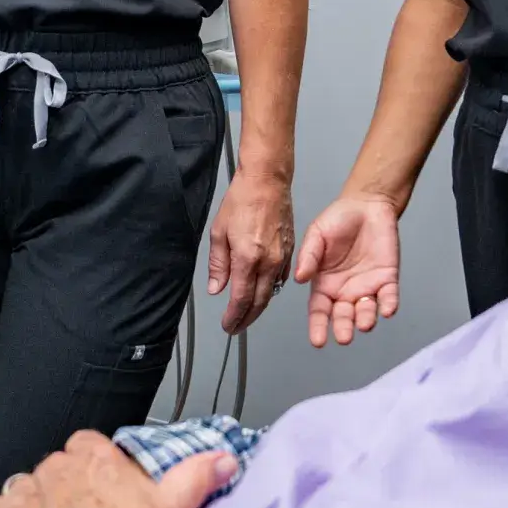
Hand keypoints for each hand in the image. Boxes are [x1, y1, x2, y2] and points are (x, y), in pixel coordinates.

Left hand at [0, 434, 234, 507]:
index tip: (102, 489)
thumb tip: (223, 460)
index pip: (89, 443)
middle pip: (57, 466)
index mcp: (97, 458)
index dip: (94, 467)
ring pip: (26, 487)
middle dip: (64, 488)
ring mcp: (27, 492)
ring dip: (34, 506)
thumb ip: (196, 477)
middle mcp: (59, 467)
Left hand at [208, 167, 293, 333]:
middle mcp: (268, 261)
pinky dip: (271, 289)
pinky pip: (281, 277)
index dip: (233, 317)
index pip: (241, 299)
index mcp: (248, 258)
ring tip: (247, 313)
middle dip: (246, 319)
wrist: (267, 180)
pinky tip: (263, 290)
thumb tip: (217, 287)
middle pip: (259, 302)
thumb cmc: (242, 199)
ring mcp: (282, 256)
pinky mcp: (290, 250)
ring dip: (259, 307)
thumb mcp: (219, 231)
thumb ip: (218, 264)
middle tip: (235, 326)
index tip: (227, 325)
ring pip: (271, 292)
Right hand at [295, 193, 400, 347]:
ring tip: (364, 323)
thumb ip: (309, 256)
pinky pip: (389, 296)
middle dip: (344, 328)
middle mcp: (345, 291)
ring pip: (366, 310)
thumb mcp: (317, 234)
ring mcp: (367, 286)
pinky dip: (389, 304)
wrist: (366, 204)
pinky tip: (387, 310)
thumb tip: (300, 278)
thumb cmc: (338, 220)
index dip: (318, 326)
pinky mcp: (387, 278)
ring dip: (366, 319)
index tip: (318, 341)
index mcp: (325, 284)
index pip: (319, 311)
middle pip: (343, 316)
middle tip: (344, 337)